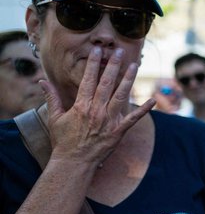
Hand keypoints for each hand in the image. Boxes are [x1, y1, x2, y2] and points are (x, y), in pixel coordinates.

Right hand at [41, 47, 154, 167]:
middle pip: (106, 83)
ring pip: (121, 96)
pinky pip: (134, 119)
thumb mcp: (55, 117)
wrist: (73, 162)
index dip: (94, 64)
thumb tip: (42, 80)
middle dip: (112, 65)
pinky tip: (153, 100)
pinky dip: (144, 110)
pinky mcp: (119, 131)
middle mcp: (96, 110)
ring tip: (134, 65)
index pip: (88, 80)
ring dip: (128, 80)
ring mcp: (109, 121)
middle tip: (118, 51)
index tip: (97, 51)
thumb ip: (51, 97)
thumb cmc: (63, 141)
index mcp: (81, 105)